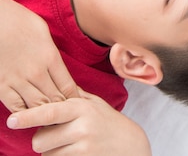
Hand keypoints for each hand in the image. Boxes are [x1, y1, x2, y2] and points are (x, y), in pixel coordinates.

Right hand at [0, 0, 78, 111]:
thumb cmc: (17, 19)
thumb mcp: (42, 30)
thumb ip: (51, 51)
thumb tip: (56, 65)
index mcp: (50, 57)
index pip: (68, 86)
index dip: (75, 98)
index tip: (77, 104)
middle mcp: (36, 72)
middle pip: (55, 100)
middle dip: (63, 110)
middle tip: (68, 118)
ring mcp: (18, 80)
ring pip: (37, 107)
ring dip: (45, 115)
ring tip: (52, 122)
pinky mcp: (1, 86)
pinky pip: (16, 107)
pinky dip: (25, 114)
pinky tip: (30, 117)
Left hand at [7, 91, 151, 155]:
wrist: (131, 146)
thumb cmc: (109, 122)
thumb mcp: (94, 103)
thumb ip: (72, 96)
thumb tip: (50, 84)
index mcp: (81, 107)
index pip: (49, 112)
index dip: (28, 117)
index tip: (11, 121)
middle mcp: (81, 127)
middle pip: (40, 139)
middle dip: (43, 139)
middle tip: (57, 135)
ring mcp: (83, 147)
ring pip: (47, 154)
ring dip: (52, 151)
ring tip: (70, 144)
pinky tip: (75, 152)